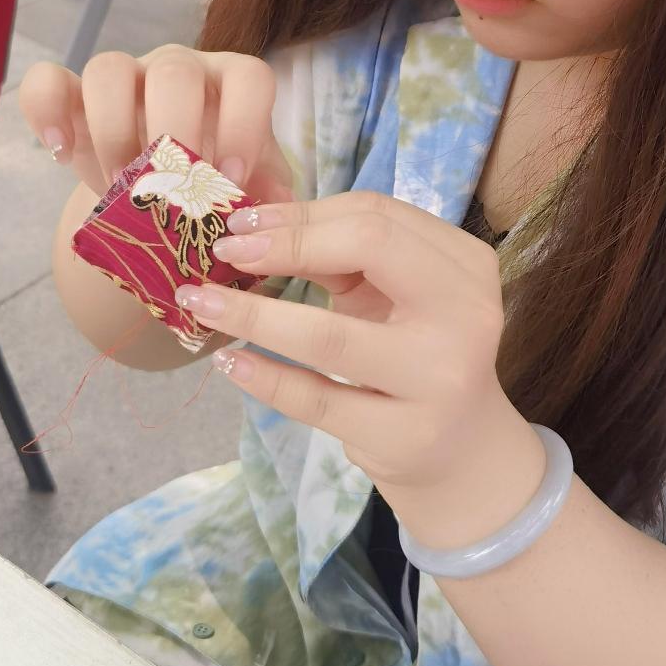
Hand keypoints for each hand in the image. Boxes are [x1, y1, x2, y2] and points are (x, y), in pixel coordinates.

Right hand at [17, 45, 295, 217]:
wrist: (161, 196)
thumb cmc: (214, 189)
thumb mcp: (250, 196)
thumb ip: (271, 201)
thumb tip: (278, 214)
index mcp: (231, 86)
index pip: (249, 79)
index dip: (245, 126)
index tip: (232, 182)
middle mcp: (179, 70)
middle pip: (175, 72)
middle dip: (172, 135)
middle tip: (169, 194)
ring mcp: (124, 78)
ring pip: (107, 68)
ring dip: (113, 133)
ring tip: (118, 189)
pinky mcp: (73, 96)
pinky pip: (47, 81)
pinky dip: (46, 111)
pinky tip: (58, 152)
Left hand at [190, 194, 539, 555]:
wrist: (461, 451)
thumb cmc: (416, 356)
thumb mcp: (390, 298)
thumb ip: (339, 258)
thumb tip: (250, 228)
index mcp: (464, 266)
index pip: (378, 216)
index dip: (303, 214)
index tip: (242, 224)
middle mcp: (465, 315)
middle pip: (370, 247)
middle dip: (283, 244)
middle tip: (223, 254)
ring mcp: (439, 380)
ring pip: (330, 335)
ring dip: (252, 315)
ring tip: (200, 303)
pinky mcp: (404, 436)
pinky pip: (317, 400)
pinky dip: (265, 377)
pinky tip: (231, 362)